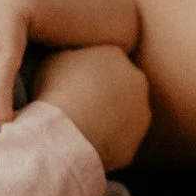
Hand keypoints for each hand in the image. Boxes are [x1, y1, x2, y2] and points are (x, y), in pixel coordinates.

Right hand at [29, 43, 151, 169]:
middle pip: (121, 82)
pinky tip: (88, 140)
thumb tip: (74, 58)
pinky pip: (121, 137)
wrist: (66, 132)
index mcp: (115, 54)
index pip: (105, 57)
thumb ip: (72, 54)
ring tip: (83, 124)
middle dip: (106, 90)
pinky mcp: (136, 139)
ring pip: (125, 111)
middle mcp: (136, 79)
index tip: (74, 80)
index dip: (89, 69)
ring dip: (110, 115)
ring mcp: (141, 111)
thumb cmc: (57, 91)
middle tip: (80, 102)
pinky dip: (109, 138)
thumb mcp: (55, 58)